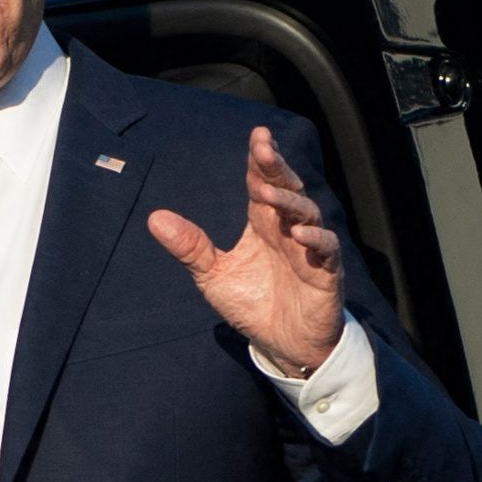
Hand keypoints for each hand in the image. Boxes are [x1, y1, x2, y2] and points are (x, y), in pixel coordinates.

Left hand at [144, 126, 343, 373]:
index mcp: (262, 225)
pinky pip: (326, 250)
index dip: (260, 161)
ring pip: (307, 213)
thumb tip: (154, 217)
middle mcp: (287, 230)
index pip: (261, 184)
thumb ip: (190, 247)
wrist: (282, 344)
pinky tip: (300, 234)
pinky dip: (315, 240)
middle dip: (276, 168)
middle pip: (285, 189)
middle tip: (264, 148)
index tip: (257, 136)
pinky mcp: (325, 273)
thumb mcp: (213, 276)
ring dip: (288, 202)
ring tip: (268, 194)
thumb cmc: (253, 305)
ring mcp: (308, 250)